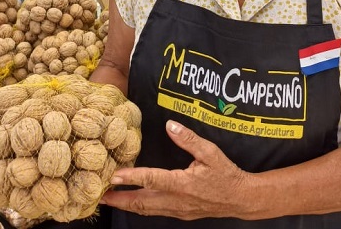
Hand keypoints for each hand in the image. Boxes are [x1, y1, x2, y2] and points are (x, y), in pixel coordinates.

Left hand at [101, 121, 252, 219]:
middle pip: (142, 202)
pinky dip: (140, 207)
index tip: (114, 176)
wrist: (241, 199)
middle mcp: (177, 200)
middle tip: (99, 194)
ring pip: (146, 209)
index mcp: (183, 184)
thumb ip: (189, 139)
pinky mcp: (180, 214)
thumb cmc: (227, 174)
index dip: (132, 178)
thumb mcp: (210, 152)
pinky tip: (132, 201)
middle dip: (119, 199)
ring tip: (109, 199)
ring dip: (126, 204)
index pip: (152, 180)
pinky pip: (155, 211)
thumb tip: (170, 125)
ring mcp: (177, 210)